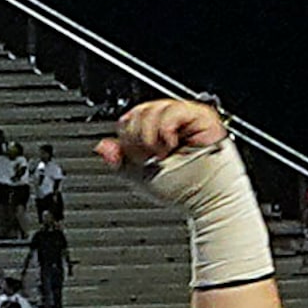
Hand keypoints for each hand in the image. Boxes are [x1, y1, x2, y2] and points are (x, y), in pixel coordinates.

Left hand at [95, 98, 268, 288]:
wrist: (204, 198)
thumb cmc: (182, 190)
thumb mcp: (139, 175)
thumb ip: (119, 160)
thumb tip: (102, 147)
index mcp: (157, 130)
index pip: (130, 119)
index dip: (128, 138)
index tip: (140, 158)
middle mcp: (170, 120)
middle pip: (138, 112)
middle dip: (139, 140)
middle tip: (153, 157)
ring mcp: (185, 116)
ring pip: (152, 110)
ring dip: (152, 137)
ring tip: (164, 153)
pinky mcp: (200, 115)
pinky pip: (171, 111)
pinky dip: (166, 131)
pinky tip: (173, 146)